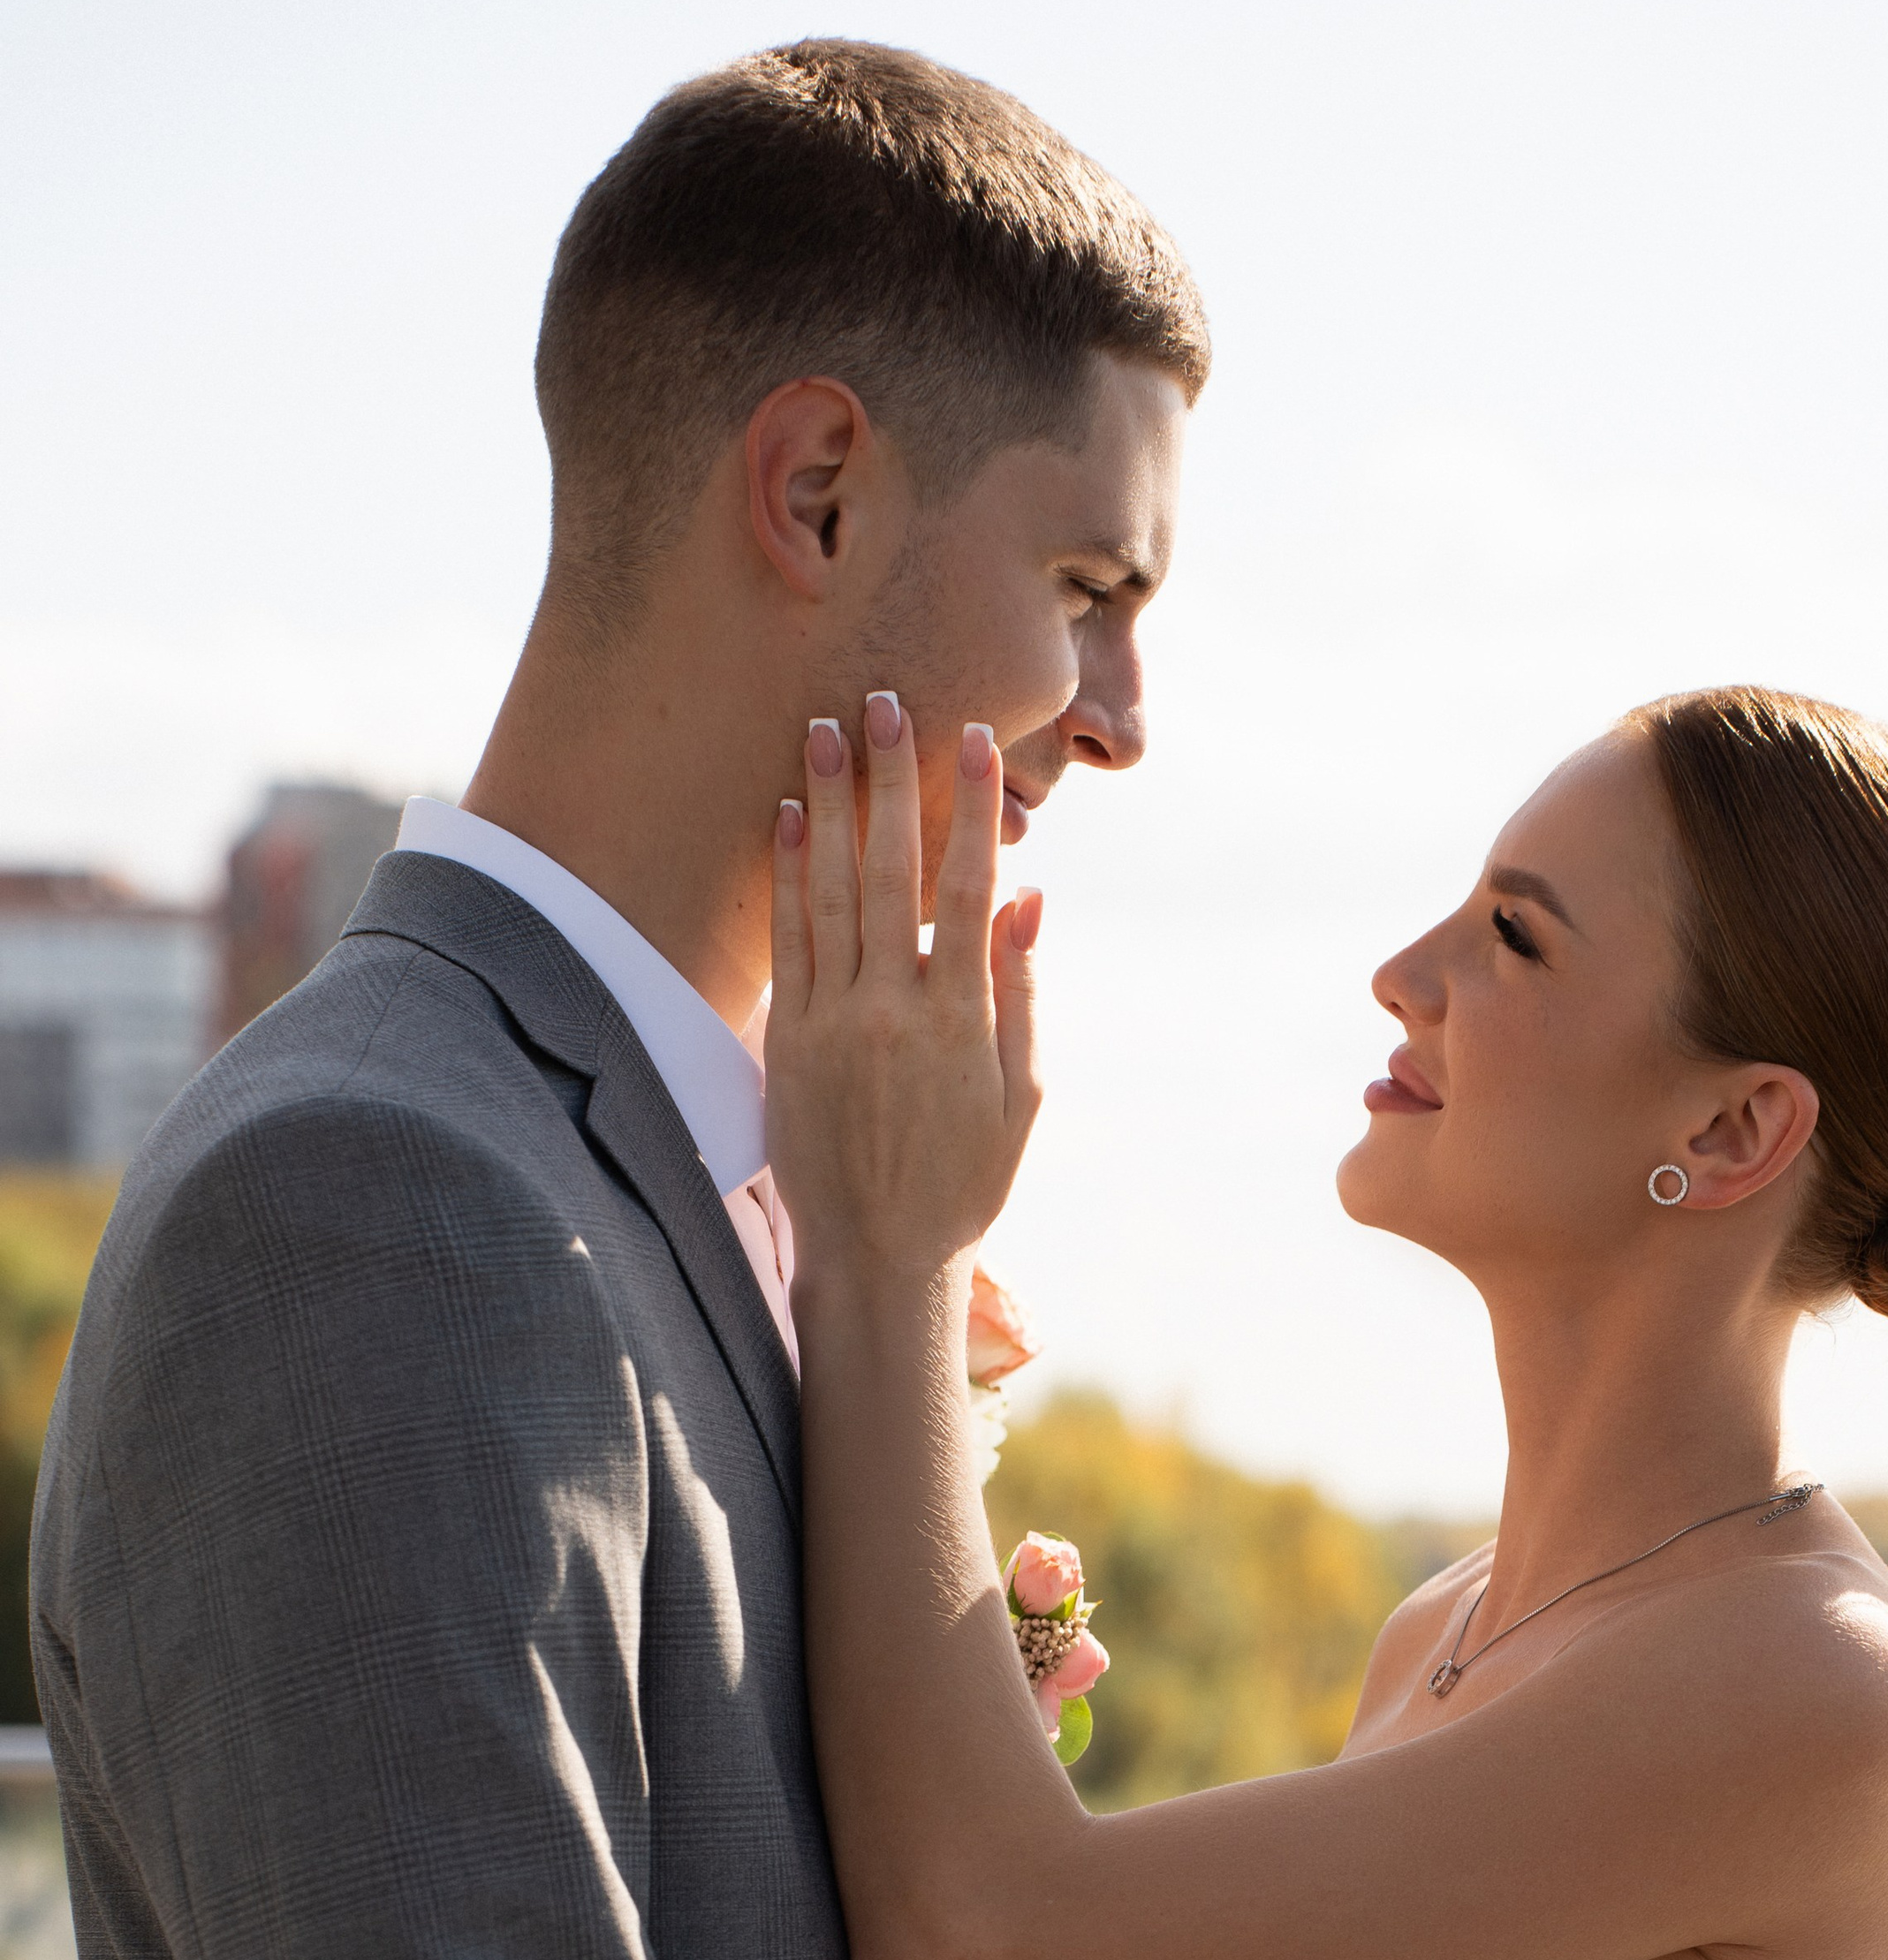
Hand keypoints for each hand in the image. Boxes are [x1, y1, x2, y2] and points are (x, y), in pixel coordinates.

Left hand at [764, 694, 1042, 1281]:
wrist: (877, 1258)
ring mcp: (833, 1023)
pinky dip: (787, 874)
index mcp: (959, 1022)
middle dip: (888, 781)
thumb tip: (1029, 900)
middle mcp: (892, 1011)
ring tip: (825, 731)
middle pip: (889, 871)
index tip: (969, 741)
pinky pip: (788, 940)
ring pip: (829, 892)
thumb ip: (1020, 994)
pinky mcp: (789, 1040)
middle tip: (884, 701)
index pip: (965, 891)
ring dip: (827, 807)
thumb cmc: (963, 1183)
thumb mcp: (1018, 1098)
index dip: (967, 810)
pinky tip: (786, 817)